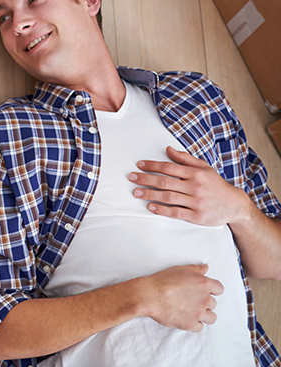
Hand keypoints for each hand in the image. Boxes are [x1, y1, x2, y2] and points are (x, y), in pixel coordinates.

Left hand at [128, 146, 251, 226]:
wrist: (235, 205)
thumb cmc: (216, 184)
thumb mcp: (204, 168)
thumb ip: (185, 159)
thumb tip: (168, 149)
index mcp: (196, 173)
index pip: (168, 167)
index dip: (152, 166)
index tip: (139, 165)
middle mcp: (195, 187)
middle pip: (165, 182)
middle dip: (145, 179)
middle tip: (131, 178)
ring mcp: (196, 202)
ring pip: (168, 197)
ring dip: (149, 194)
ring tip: (136, 192)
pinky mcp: (197, 216)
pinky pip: (176, 212)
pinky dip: (162, 209)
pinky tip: (150, 207)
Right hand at [139, 264, 222, 331]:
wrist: (150, 295)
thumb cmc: (162, 281)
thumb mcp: (180, 269)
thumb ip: (196, 269)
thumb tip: (205, 268)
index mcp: (204, 284)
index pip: (219, 289)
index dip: (212, 290)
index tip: (204, 291)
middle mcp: (204, 299)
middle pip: (213, 304)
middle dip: (204, 302)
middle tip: (191, 300)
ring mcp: (198, 313)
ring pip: (211, 318)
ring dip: (203, 315)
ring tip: (192, 311)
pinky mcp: (190, 324)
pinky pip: (200, 327)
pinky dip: (194, 324)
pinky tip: (186, 317)